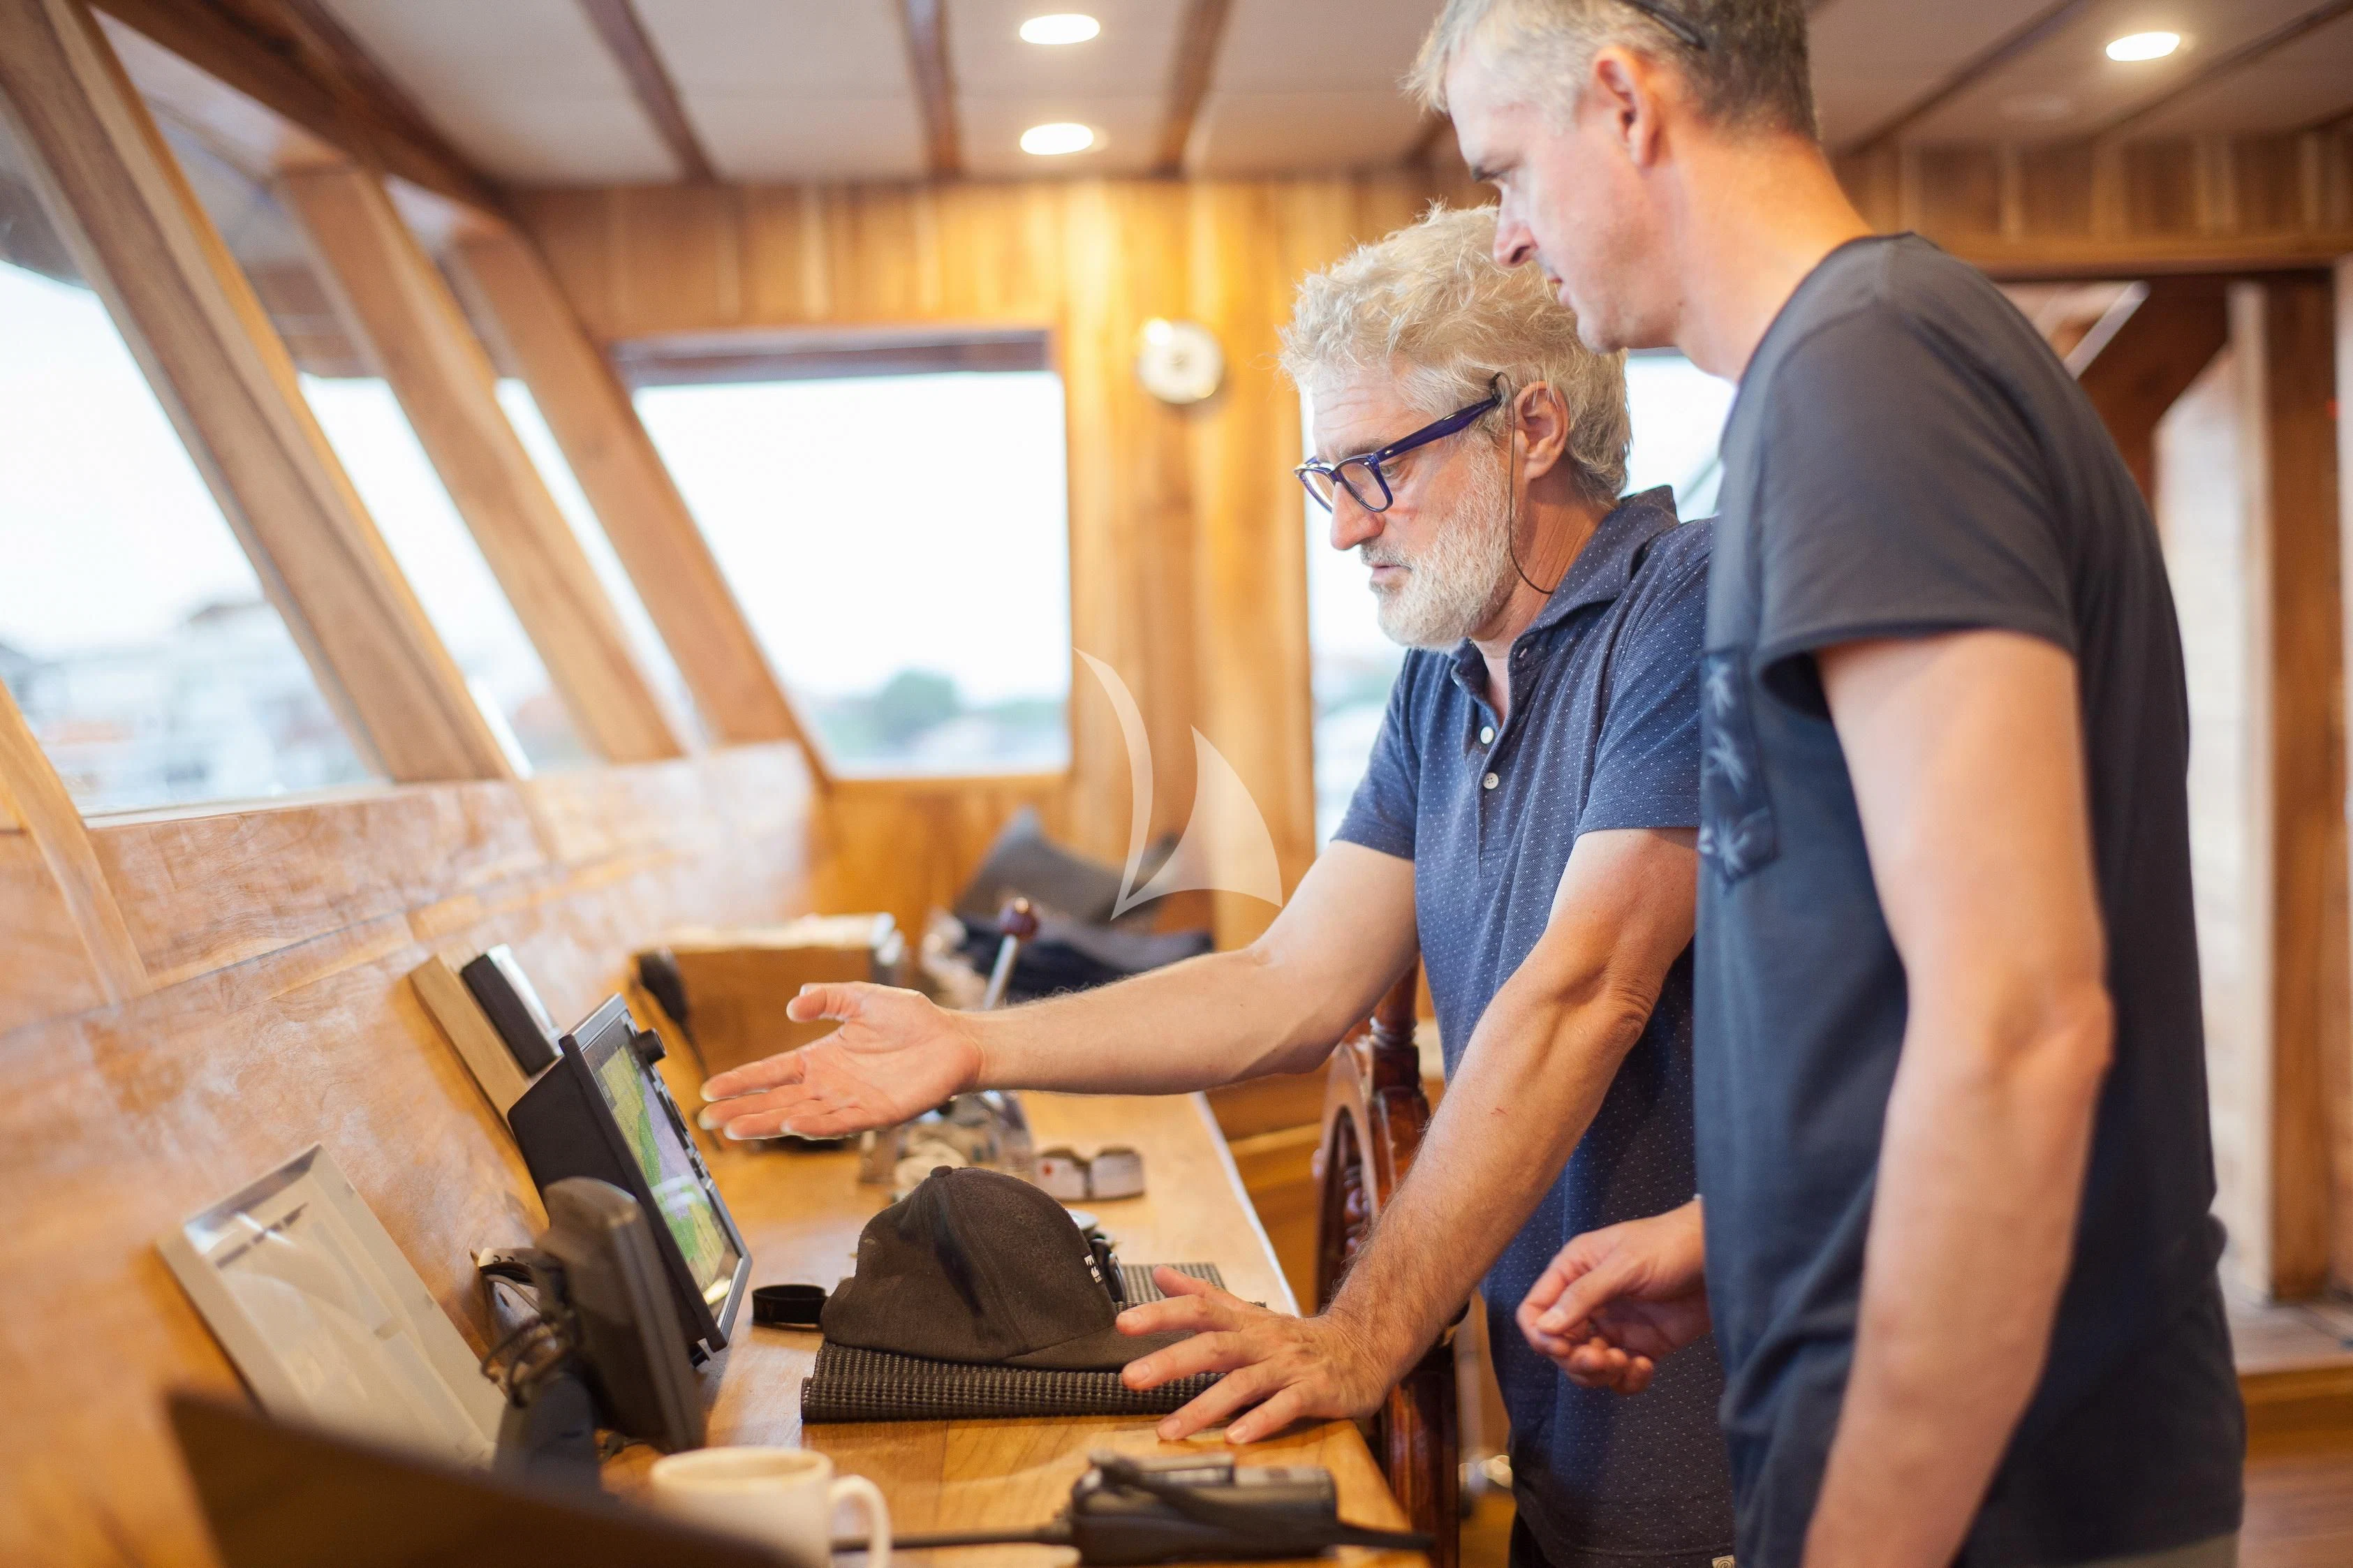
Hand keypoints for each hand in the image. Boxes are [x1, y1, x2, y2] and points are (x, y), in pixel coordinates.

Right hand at [696, 983, 982, 1138]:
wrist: (954, 1039)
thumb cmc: (912, 1019)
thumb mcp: (863, 998)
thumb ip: (829, 998)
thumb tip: (792, 1004)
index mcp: (821, 1058)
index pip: (772, 1072)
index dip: (742, 1080)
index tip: (710, 1090)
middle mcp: (830, 1084)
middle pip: (777, 1100)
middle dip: (743, 1110)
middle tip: (709, 1121)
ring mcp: (850, 1101)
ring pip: (801, 1116)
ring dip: (769, 1123)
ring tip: (738, 1129)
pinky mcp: (876, 1114)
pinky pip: (840, 1123)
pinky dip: (816, 1125)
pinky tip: (791, 1124)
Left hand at [1117, 1267, 1399, 1443]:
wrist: (1361, 1348)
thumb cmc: (1296, 1337)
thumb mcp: (1248, 1312)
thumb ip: (1204, 1295)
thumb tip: (1161, 1273)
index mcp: (1244, 1322)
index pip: (1198, 1309)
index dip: (1161, 1313)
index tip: (1122, 1323)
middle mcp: (1262, 1340)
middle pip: (1213, 1345)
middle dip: (1169, 1360)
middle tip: (1130, 1377)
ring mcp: (1287, 1366)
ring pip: (1243, 1382)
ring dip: (1203, 1406)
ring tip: (1169, 1429)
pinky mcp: (1313, 1391)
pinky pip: (1285, 1406)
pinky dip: (1261, 1421)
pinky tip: (1236, 1437)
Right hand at [1518, 1199, 1709, 1394]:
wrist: (1721, 1257)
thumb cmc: (1670, 1246)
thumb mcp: (1625, 1265)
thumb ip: (1584, 1295)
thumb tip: (1544, 1327)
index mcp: (1574, 1271)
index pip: (1535, 1310)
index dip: (1542, 1335)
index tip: (1564, 1347)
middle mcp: (1589, 1301)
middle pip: (1559, 1346)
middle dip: (1577, 1360)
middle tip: (1604, 1360)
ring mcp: (1615, 1325)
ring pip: (1587, 1366)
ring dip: (1602, 1374)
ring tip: (1628, 1361)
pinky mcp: (1642, 1345)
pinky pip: (1620, 1375)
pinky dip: (1628, 1380)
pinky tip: (1645, 1367)